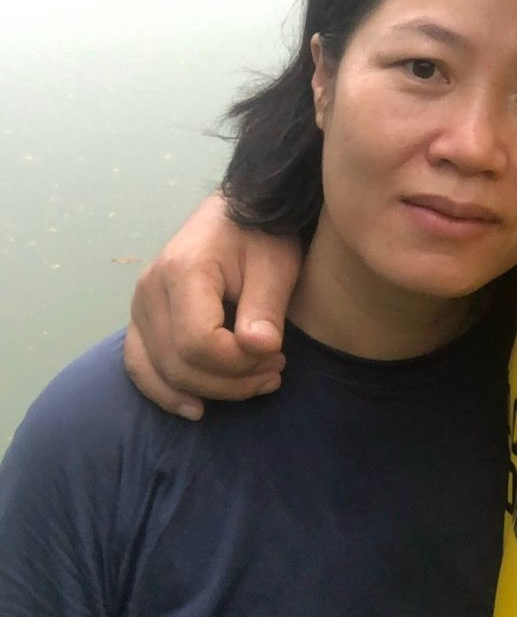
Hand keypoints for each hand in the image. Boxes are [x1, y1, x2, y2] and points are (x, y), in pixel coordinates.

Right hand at [124, 193, 300, 418]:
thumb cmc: (261, 234)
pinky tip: (196, 406)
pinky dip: (165, 391)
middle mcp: (150, 290)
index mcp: (183, 271)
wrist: (238, 210)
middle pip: (178, 363)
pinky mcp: (141, 318)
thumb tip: (261, 350)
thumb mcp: (276, 263)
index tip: (277, 356)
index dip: (238, 363)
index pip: (198, 343)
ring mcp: (140, 305)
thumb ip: (266, 307)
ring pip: (158, 371)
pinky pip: (140, 366)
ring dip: (207, 390)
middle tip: (275, 370)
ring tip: (253, 383)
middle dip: (231, 381)